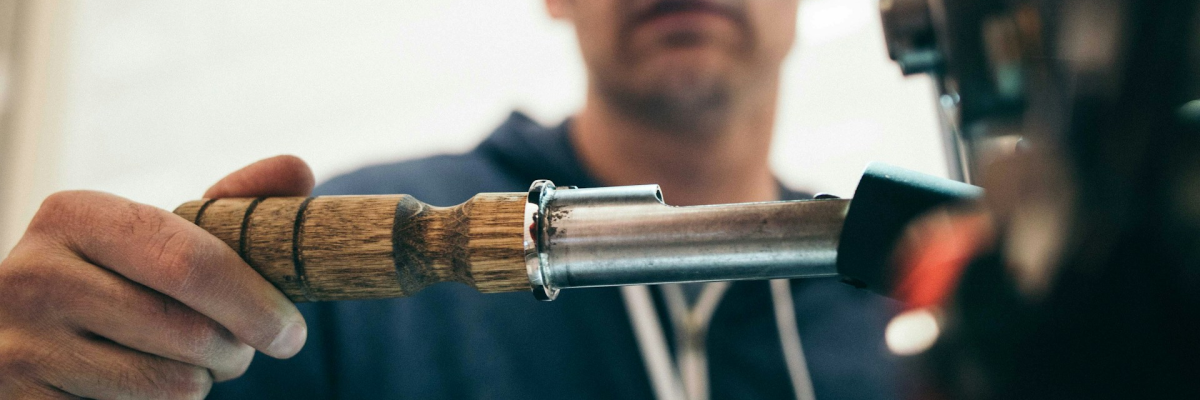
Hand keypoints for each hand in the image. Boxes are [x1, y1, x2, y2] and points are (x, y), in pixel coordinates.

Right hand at [0, 155, 314, 398]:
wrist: (23, 332)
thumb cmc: (117, 278)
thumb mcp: (160, 233)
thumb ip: (232, 204)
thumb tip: (297, 171)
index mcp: (74, 216)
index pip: (192, 264)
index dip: (256, 304)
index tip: (292, 333)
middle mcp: (33, 276)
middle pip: (191, 332)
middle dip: (236, 351)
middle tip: (239, 350)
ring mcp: (20, 346)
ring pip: (170, 384)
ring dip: (198, 381)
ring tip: (178, 359)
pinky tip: (134, 383)